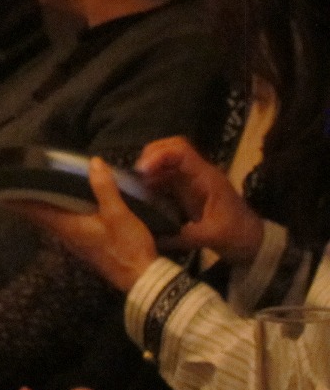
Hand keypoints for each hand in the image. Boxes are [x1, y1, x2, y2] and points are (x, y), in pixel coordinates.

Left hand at [11, 157, 158, 291]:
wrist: (141, 278)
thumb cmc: (128, 247)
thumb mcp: (119, 214)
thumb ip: (104, 188)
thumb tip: (93, 163)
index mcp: (67, 226)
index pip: (35, 211)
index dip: (17, 201)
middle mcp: (65, 235)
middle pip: (39, 215)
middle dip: (25, 202)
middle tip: (14, 186)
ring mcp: (74, 241)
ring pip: (50, 220)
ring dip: (40, 207)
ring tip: (33, 191)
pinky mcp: (84, 244)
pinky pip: (62, 224)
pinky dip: (55, 212)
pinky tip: (62, 205)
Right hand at [136, 137, 263, 264]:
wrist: (254, 241)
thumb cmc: (238, 235)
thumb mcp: (212, 237)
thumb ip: (183, 237)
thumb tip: (153, 238)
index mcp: (206, 177)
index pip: (180, 150)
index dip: (158, 155)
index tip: (141, 172)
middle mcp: (198, 173)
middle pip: (170, 148)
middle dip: (149, 157)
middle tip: (135, 178)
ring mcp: (192, 180)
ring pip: (165, 161)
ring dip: (148, 171)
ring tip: (135, 188)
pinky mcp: (187, 190)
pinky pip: (165, 177)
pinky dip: (151, 182)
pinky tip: (143, 197)